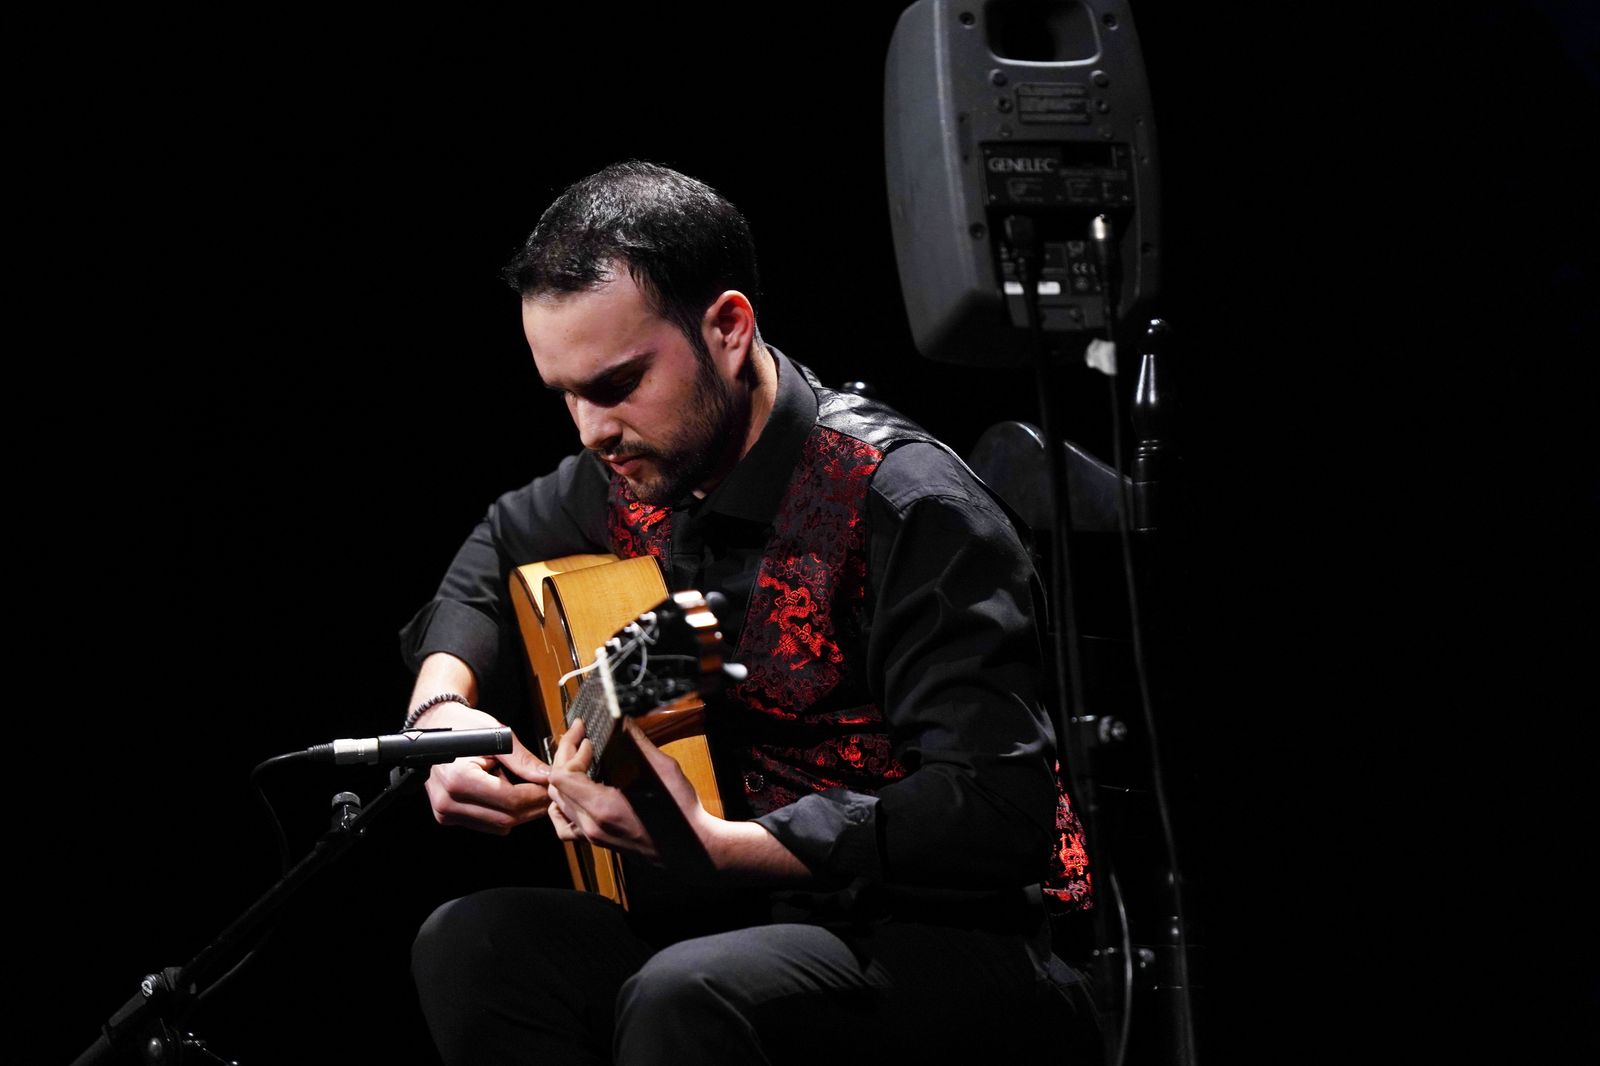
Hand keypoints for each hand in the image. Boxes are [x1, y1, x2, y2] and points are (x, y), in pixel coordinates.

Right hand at [414, 702, 552, 834]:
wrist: (436, 727)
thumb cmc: (465, 727)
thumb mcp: (496, 735)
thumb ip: (522, 759)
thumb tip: (546, 777)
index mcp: (459, 779)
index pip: (510, 800)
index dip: (536, 795)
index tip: (551, 786)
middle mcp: (448, 802)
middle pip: (506, 818)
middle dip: (532, 806)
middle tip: (547, 790)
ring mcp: (445, 813)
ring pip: (498, 826)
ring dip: (518, 811)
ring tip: (522, 786)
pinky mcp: (447, 817)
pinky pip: (486, 824)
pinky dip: (502, 812)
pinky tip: (503, 792)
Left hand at [546, 718, 711, 863]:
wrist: (689, 848)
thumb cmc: (679, 812)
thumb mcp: (662, 770)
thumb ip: (636, 742)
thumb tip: (620, 719)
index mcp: (602, 807)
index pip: (562, 776)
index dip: (571, 751)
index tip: (587, 738)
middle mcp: (591, 824)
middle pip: (556, 787)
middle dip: (566, 757)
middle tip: (581, 739)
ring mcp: (591, 836)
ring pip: (558, 803)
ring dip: (564, 778)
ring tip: (578, 760)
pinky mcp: (597, 841)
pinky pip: (565, 825)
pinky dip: (562, 805)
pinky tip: (575, 793)